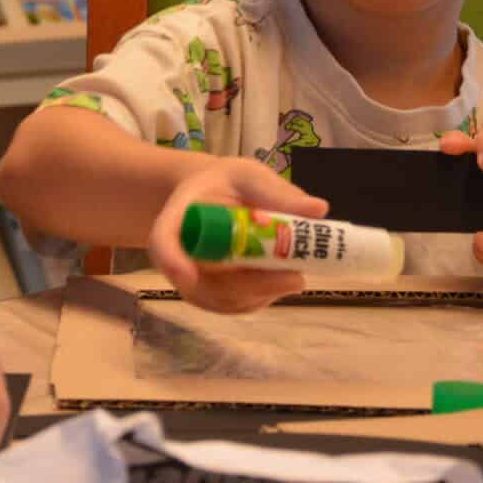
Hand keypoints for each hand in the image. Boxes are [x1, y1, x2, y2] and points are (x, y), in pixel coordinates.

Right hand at [147, 156, 330, 313]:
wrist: (214, 199)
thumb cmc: (228, 184)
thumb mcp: (249, 176)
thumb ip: (276, 192)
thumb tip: (319, 209)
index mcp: (177, 217)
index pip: (163, 241)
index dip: (172, 260)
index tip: (186, 276)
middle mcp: (178, 255)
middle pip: (199, 283)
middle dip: (249, 285)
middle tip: (294, 278)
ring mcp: (192, 281)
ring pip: (222, 300)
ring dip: (263, 292)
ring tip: (295, 275)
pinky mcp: (212, 297)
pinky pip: (234, 305)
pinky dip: (263, 297)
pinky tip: (283, 280)